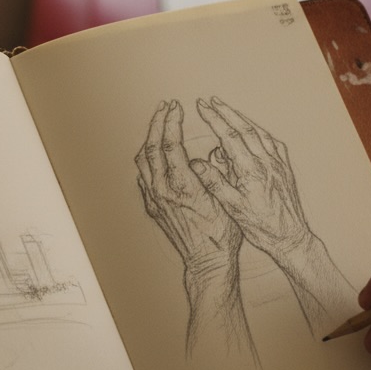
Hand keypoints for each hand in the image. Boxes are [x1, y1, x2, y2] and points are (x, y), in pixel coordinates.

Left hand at [137, 101, 253, 358]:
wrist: (208, 263)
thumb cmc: (223, 234)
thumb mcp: (227, 201)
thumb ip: (217, 174)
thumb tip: (211, 151)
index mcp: (183, 186)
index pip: (170, 144)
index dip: (171, 122)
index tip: (176, 106)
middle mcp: (164, 191)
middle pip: (151, 148)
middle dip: (158, 123)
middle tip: (165, 106)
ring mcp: (155, 200)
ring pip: (143, 161)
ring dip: (149, 139)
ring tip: (159, 124)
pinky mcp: (154, 209)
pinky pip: (144, 177)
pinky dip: (147, 159)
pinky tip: (155, 153)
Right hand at [190, 97, 310, 259]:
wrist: (290, 238)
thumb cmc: (261, 227)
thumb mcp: (233, 208)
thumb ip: (215, 183)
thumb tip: (196, 163)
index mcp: (252, 171)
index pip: (229, 137)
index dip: (214, 119)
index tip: (202, 106)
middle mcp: (267, 162)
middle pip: (244, 129)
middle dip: (226, 112)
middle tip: (211, 101)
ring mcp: (278, 164)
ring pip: (258, 133)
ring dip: (242, 119)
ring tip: (228, 110)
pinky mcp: (284, 169)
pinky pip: (271, 142)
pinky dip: (258, 132)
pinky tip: (253, 131)